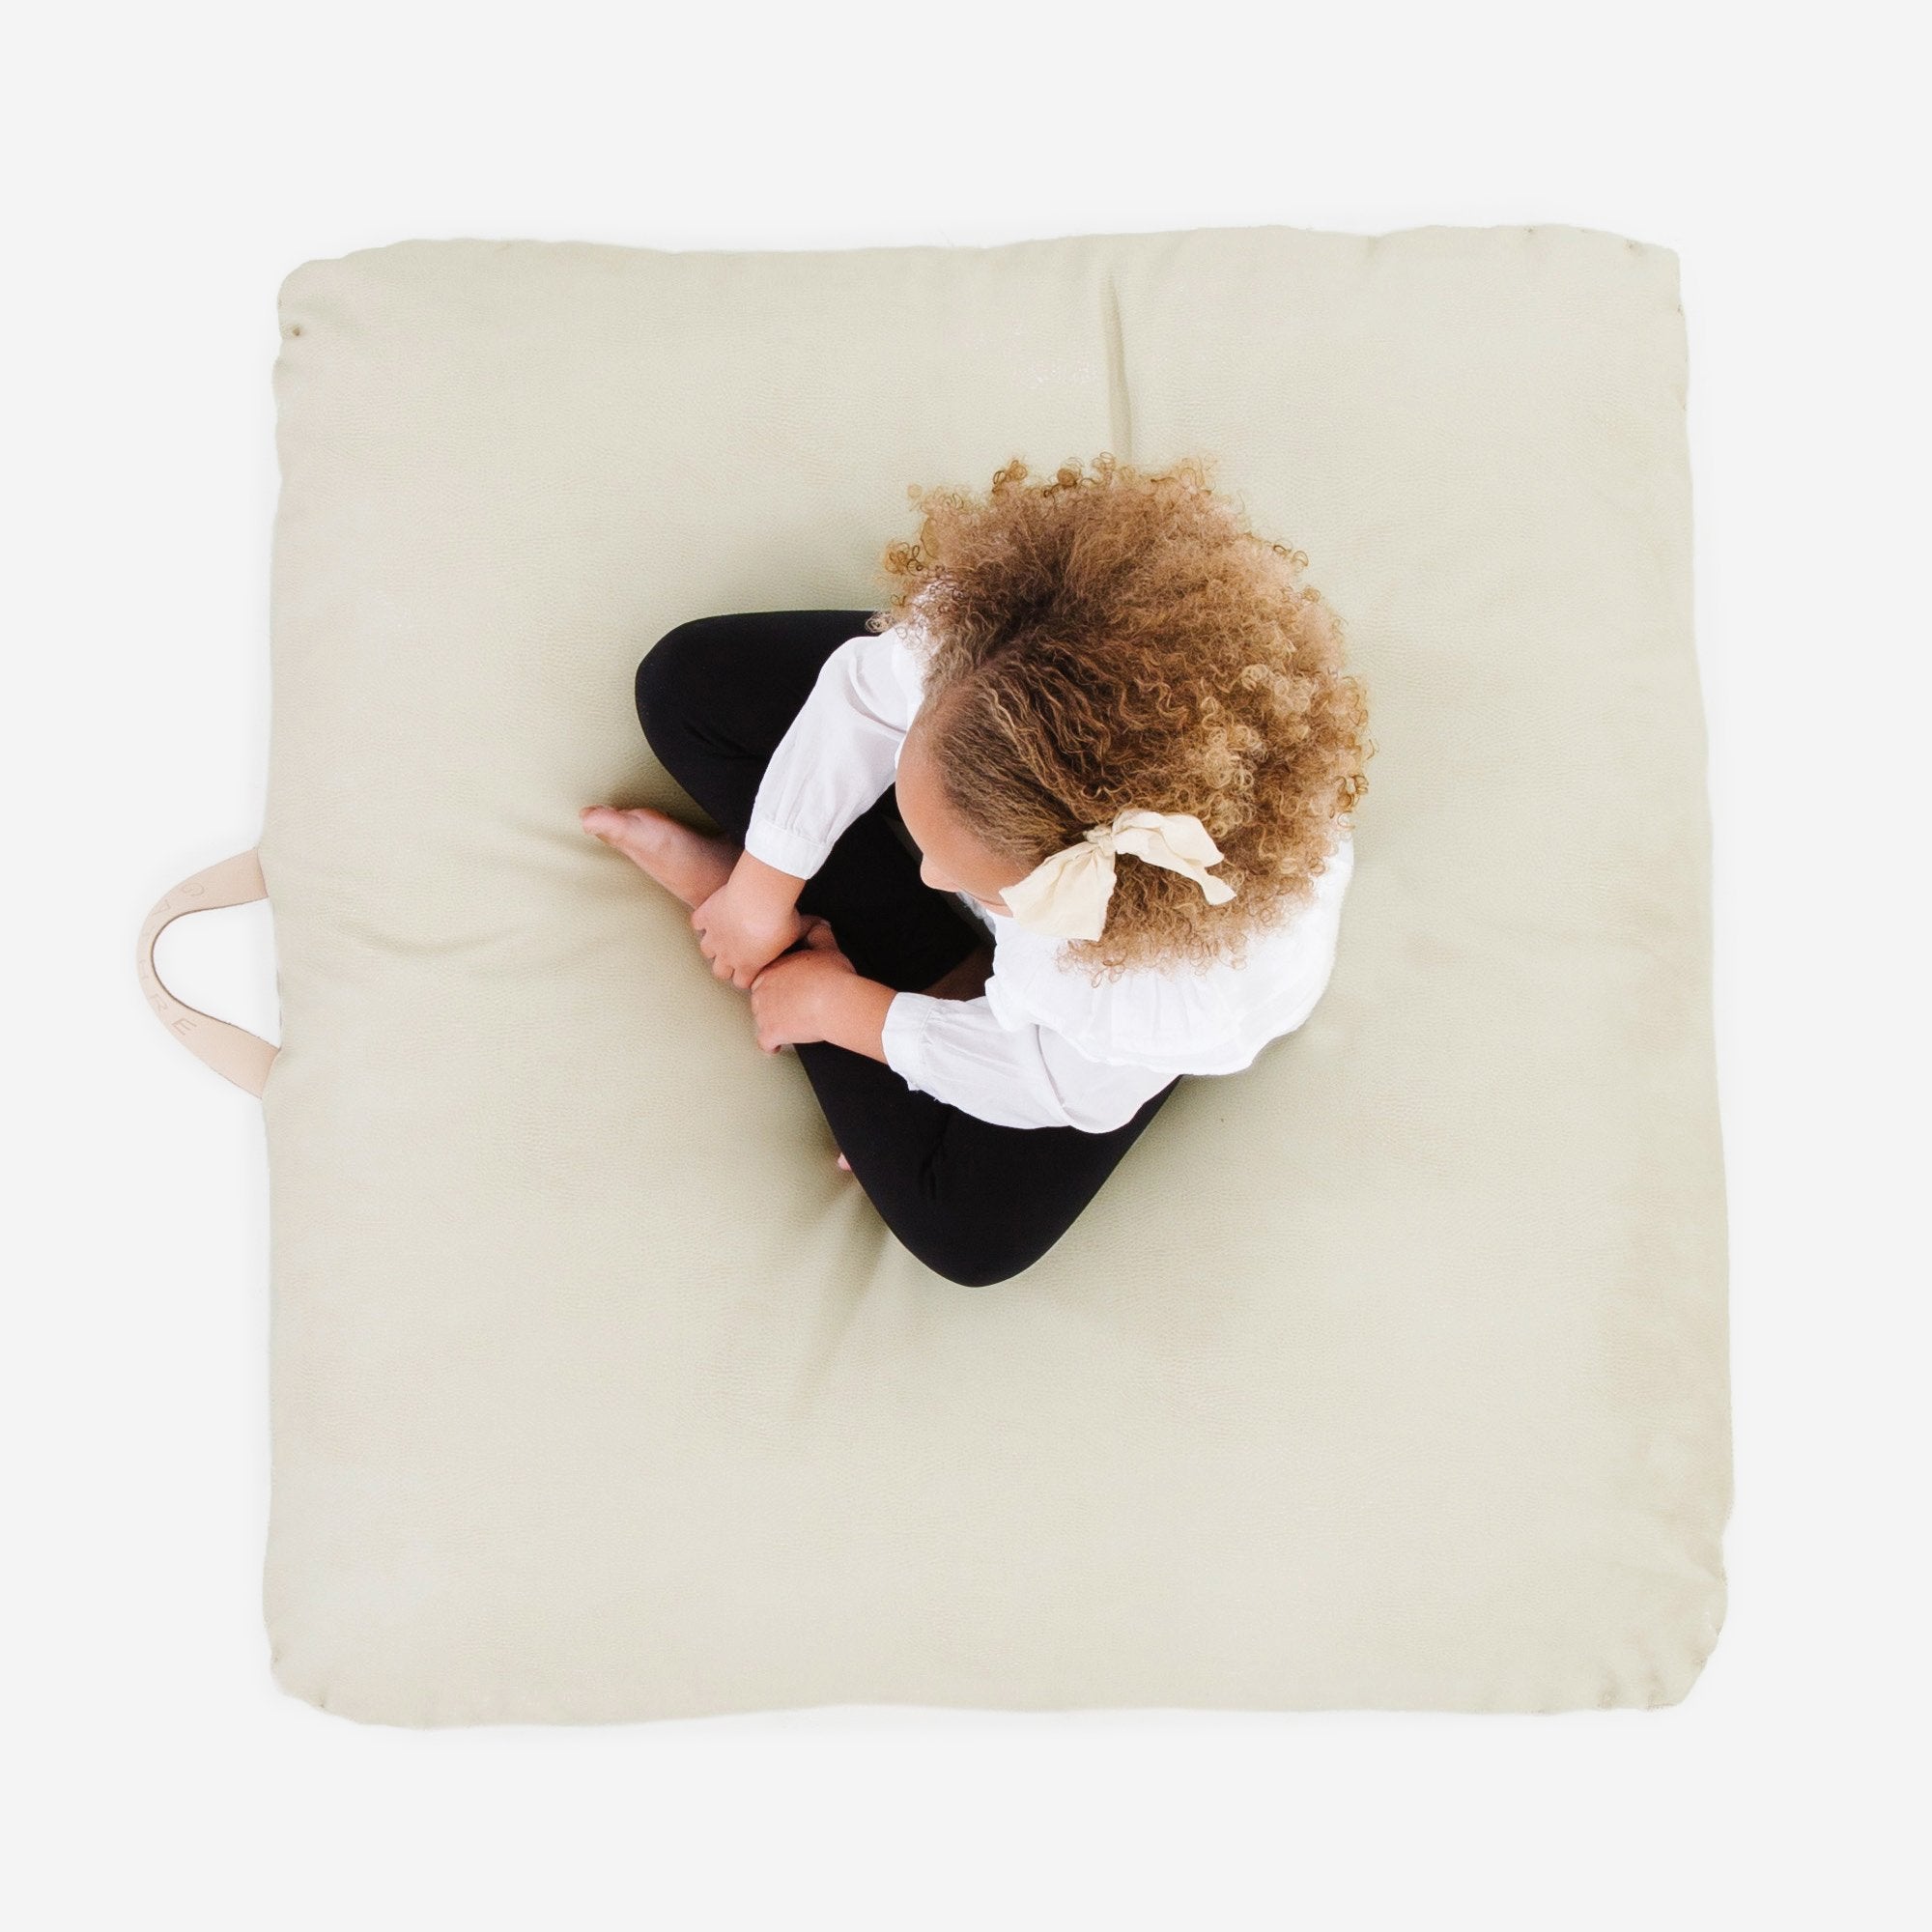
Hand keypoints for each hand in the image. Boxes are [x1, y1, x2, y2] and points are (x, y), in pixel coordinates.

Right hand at [690, 860, 807, 988]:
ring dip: (714, 945)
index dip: (747, 976)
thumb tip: (824, 927)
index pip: (741, 982)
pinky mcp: (706, 916)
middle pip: (719, 971)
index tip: (753, 968)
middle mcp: (728, 956)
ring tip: (723, 936)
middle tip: (737, 955)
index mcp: (749, 965)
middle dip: (727, 965)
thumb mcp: (797, 930)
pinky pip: (698, 924)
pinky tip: (712, 916)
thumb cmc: (780, 917)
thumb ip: (804, 934)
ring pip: (706, 950)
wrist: (759, 897)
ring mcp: (714, 936)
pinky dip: (704, 921)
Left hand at [748, 919, 855, 1052]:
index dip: (775, 983)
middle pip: (758, 997)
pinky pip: (764, 1042)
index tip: (785, 988)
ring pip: (759, 1019)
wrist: (834, 1001)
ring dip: (770, 1024)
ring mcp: (763, 1012)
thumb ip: (818, 934)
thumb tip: (819, 925)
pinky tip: (776, 1047)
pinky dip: (770, 1046)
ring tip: (785, 1026)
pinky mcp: (770, 1032)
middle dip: (770, 1003)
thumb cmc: (832, 975)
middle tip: (787, 1008)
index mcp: (772, 969)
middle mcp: (762, 989)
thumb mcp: (826, 948)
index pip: (764, 976)